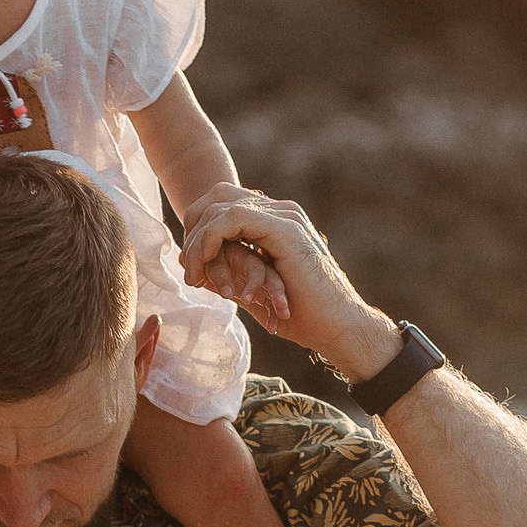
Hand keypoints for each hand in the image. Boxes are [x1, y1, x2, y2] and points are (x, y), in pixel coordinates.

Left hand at [178, 185, 395, 376]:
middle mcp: (281, 212)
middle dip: (194, 233)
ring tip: (193, 274)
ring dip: (198, 241)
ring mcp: (284, 216)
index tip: (190, 264)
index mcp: (277, 220)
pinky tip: (204, 265)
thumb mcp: (254, 289)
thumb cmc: (302, 316)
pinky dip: (209, 240)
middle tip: (188, 271)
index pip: (224, 204)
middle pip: (217, 199)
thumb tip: (196, 270)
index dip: (199, 229)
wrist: (338, 326)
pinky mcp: (282, 229)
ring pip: (220, 208)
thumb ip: (228, 273)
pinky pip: (230, 219)